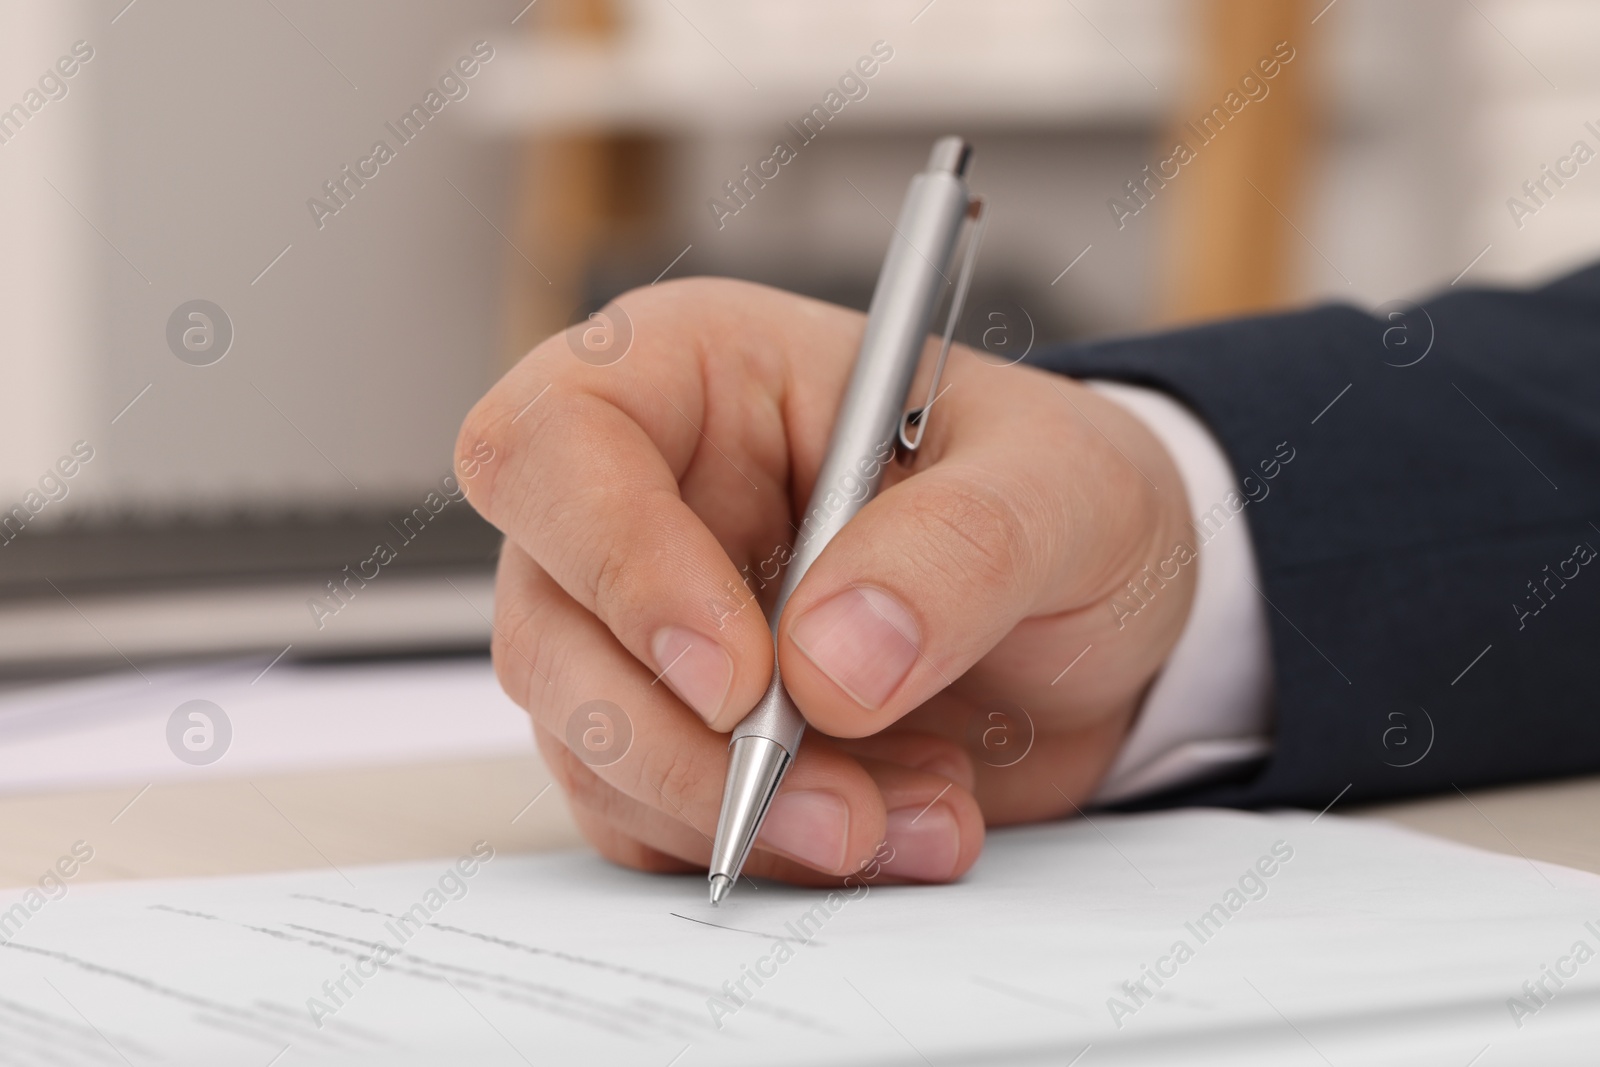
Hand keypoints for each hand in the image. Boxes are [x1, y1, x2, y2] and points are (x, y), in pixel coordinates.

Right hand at [456, 278, 1194, 885]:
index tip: (740, 675)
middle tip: (839, 804)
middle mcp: (651, 501)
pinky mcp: (683, 734)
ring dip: (742, 816)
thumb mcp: (1064, 488)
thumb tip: (826, 664)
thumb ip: (959, 550)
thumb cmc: (1066, 499)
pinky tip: (896, 824)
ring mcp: (652, 629)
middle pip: (548, 627)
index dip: (617, 561)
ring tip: (916, 811)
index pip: (556, 442)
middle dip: (686, 747)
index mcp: (702, 378)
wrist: (1107, 618)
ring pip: (591, 746)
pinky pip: (652, 821)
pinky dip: (766, 854)